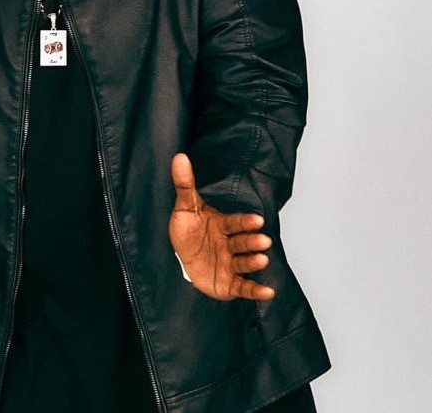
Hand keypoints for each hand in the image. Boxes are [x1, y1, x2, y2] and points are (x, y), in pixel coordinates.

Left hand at [168, 153, 275, 301]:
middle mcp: (229, 244)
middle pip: (242, 242)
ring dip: (253, 261)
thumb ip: (184, 185)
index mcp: (222, 225)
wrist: (180, 261)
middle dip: (252, 241)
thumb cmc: (187, 233)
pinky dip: (256, 290)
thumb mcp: (184, 208)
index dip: (244, 222)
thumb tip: (179, 157)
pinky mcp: (229, 283)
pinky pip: (244, 287)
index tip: (257, 219)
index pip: (234, 222)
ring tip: (262, 259)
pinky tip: (268, 292)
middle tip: (262, 240)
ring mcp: (230, 264)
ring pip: (244, 262)